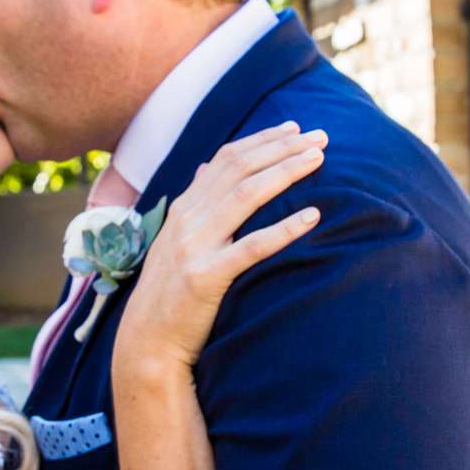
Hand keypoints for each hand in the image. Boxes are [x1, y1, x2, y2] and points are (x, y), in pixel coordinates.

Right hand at [116, 121, 326, 374]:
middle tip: (321, 138)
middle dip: (283, 148)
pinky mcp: (206, 278)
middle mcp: (187, 220)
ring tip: (318, 161)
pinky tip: (313, 216)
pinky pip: (252, 247)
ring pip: (247, 196)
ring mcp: (195, 247)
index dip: (263, 140)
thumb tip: (208, 167)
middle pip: (240, 169)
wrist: (147, 342)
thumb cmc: (170, 293)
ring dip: (286, 173)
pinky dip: (284, 229)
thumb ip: (196, 205)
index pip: (226, 159)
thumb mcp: (177, 241)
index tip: (295, 128)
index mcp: (184, 208)